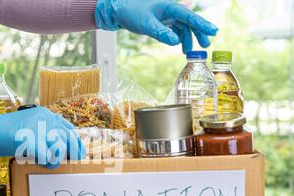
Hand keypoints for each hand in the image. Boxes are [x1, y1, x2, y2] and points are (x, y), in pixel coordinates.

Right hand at [0, 107, 84, 167]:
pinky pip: (46, 156)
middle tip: (73, 158)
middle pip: (67, 138)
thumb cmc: (9, 131)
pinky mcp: (31, 141)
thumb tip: (61, 145)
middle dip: (72, 151)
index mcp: (46, 114)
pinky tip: (39, 161)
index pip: (68, 127)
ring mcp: (38, 130)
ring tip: (48, 161)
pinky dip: (44, 161)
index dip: (75, 140)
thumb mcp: (31, 125)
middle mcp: (44, 120)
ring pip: (59, 148)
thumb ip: (46, 131)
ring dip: (55, 158)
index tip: (79, 150)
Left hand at [95, 0, 217, 52]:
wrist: (119, 11)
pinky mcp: (162, 22)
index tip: (214, 31)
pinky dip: (179, 39)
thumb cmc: (132, 13)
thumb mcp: (146, 24)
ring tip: (190, 52)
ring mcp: (167, 16)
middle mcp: (171, 10)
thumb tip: (176, 42)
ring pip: (183, 27)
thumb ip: (161, 33)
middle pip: (189, 21)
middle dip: (199, 33)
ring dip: (188, 38)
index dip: (202, 24)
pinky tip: (181, 48)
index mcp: (170, 7)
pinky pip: (175, 30)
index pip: (189, 16)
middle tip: (206, 45)